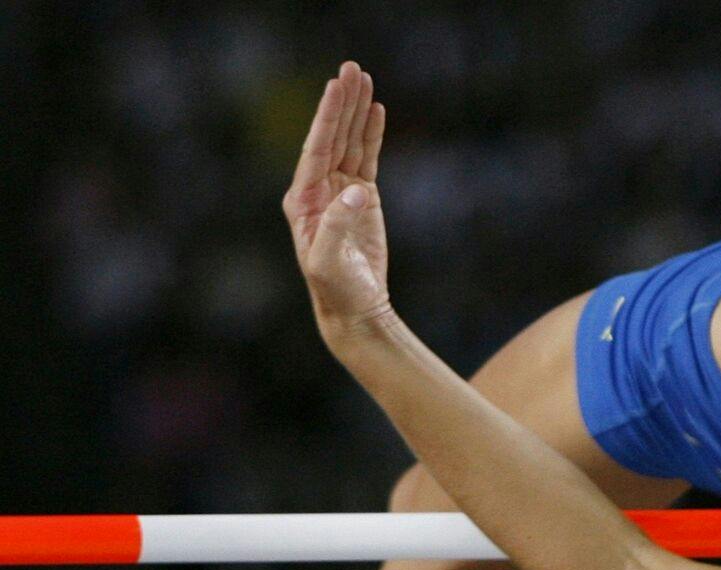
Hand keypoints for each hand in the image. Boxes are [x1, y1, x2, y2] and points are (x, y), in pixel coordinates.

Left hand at [283, 61, 390, 342]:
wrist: (354, 307)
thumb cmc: (336, 288)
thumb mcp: (327, 260)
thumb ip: (337, 223)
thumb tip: (358, 189)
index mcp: (302, 199)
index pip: (317, 148)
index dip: (328, 118)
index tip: (338, 88)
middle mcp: (318, 188)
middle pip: (332, 136)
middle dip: (343, 104)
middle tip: (353, 70)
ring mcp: (341, 191)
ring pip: (350, 143)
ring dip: (357, 112)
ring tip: (365, 80)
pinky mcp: (363, 200)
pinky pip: (366, 159)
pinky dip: (371, 135)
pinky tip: (376, 112)